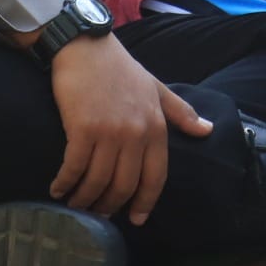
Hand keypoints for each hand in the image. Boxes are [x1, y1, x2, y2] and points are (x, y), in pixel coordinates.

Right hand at [47, 34, 210, 225]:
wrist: (86, 46)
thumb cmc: (120, 68)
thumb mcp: (156, 88)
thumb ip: (181, 112)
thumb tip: (207, 130)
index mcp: (156, 126)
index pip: (156, 177)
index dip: (144, 202)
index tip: (135, 219)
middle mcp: (135, 133)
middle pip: (124, 186)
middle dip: (111, 206)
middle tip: (99, 214)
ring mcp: (108, 132)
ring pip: (98, 182)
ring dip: (85, 199)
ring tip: (76, 204)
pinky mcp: (81, 128)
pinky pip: (74, 168)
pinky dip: (65, 183)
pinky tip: (57, 189)